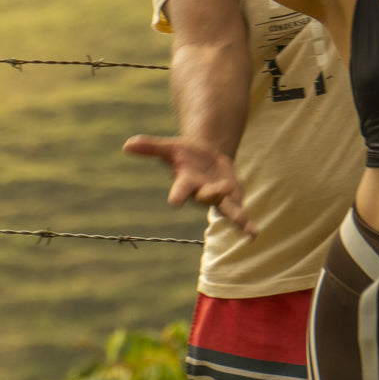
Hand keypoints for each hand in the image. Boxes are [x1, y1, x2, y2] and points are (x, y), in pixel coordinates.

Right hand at [123, 134, 256, 236]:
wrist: (206, 158)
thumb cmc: (185, 155)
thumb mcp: (170, 148)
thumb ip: (150, 147)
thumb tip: (126, 145)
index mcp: (186, 182)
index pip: (180, 189)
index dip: (177, 195)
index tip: (174, 202)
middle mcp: (201, 193)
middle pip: (206, 197)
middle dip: (212, 194)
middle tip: (218, 189)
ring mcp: (217, 197)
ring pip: (224, 207)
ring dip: (233, 214)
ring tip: (243, 221)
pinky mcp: (231, 198)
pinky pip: (238, 213)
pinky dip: (245, 225)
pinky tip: (253, 234)